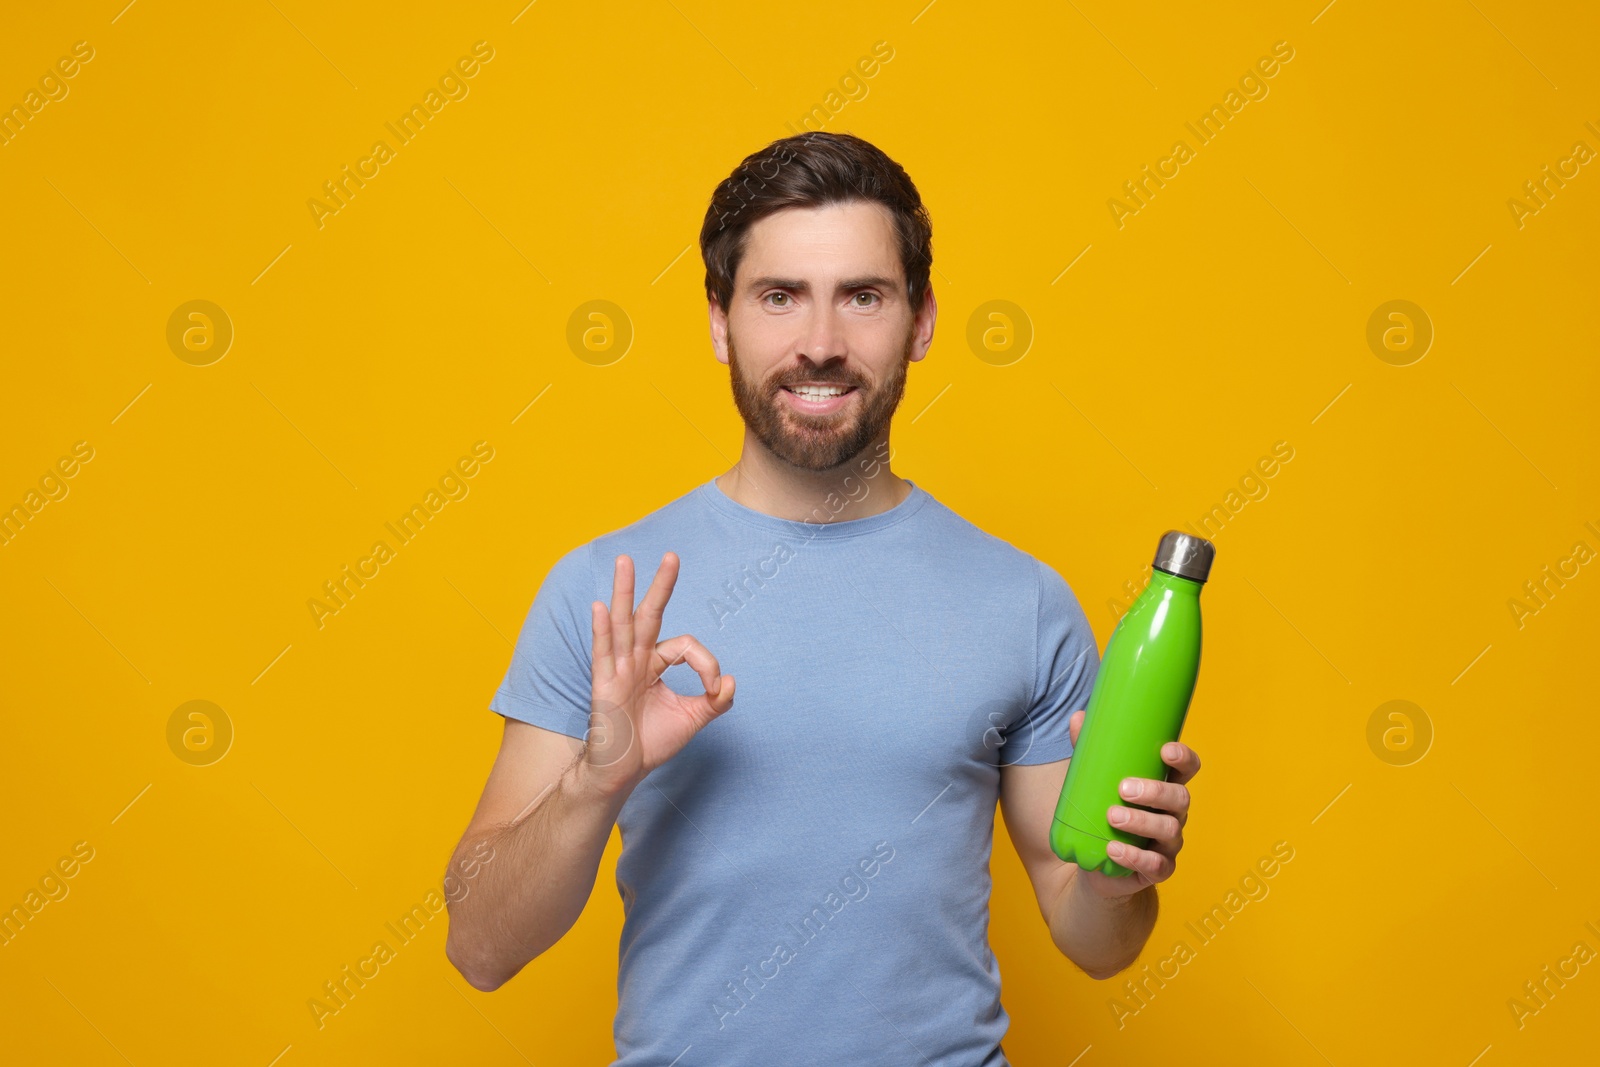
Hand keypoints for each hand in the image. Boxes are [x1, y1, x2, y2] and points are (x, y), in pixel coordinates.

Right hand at [582, 552, 735, 796]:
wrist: (624, 772)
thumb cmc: (651, 742)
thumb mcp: (692, 718)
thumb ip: (715, 700)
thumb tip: (732, 682)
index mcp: (655, 664)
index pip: (685, 647)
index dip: (707, 664)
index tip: (716, 689)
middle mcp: (636, 660)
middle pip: (649, 615)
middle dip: (662, 586)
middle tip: (673, 555)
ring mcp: (618, 670)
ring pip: (624, 624)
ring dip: (624, 592)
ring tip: (625, 561)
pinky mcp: (604, 686)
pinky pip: (603, 653)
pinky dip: (602, 630)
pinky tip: (600, 607)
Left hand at [1065, 709, 1199, 898]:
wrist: (1094, 862)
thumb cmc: (1101, 811)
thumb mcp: (1094, 780)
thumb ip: (1089, 750)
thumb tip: (1079, 717)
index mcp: (1164, 786)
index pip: (1187, 768)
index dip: (1183, 758)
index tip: (1165, 750)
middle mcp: (1173, 813)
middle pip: (1180, 798)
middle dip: (1155, 791)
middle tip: (1124, 788)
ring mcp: (1168, 843)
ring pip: (1169, 830)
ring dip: (1141, 822)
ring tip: (1112, 816)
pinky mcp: (1157, 869)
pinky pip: (1156, 866)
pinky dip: (1135, 857)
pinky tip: (1113, 850)